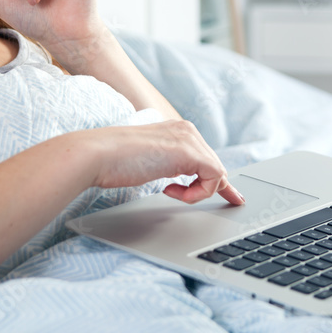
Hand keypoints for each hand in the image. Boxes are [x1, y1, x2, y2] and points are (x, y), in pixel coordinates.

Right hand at [88, 121, 244, 205]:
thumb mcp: (150, 163)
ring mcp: (189, 139)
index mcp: (177, 130)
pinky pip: (213, 178)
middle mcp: (187, 130)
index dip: (219, 178)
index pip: (206, 156)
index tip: (231, 194)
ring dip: (198, 192)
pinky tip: (172, 191)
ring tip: (172, 193)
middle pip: (215, 165)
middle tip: (234, 202)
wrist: (97, 155)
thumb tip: (183, 181)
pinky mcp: (189, 152)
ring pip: (216, 173)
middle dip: (220, 187)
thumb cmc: (114, 162)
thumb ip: (169, 166)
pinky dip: (197, 193)